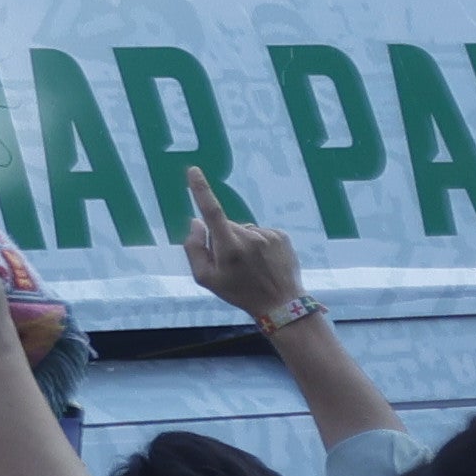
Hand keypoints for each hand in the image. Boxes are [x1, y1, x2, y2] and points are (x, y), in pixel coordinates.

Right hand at [174, 168, 305, 326]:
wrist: (280, 304)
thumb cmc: (238, 292)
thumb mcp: (206, 279)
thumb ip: (194, 249)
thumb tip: (196, 222)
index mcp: (228, 247)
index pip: (211, 212)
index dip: (201, 190)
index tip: (194, 171)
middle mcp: (249, 236)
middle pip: (226, 226)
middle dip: (224, 238)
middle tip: (232, 264)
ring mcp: (268, 235)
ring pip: (245, 230)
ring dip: (243, 242)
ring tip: (252, 266)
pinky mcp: (282, 236)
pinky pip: (262, 233)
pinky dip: (259, 244)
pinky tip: (264, 261)